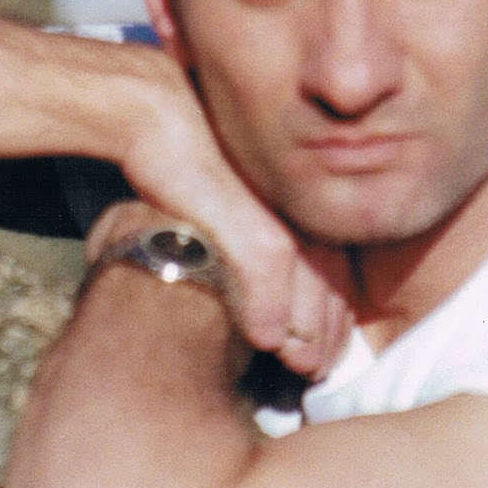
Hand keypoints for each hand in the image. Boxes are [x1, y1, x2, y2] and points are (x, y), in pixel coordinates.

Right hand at [110, 67, 352, 376]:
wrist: (155, 116)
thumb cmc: (183, 168)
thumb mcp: (224, 210)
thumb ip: (245, 248)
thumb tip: (259, 311)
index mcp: (295, 202)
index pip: (331, 268)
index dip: (332, 317)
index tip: (325, 354)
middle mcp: (295, 203)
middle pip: (330, 278)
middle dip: (329, 332)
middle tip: (319, 371)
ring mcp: (275, 205)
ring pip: (309, 280)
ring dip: (308, 331)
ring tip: (301, 367)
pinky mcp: (244, 206)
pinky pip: (268, 267)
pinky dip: (269, 310)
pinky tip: (266, 340)